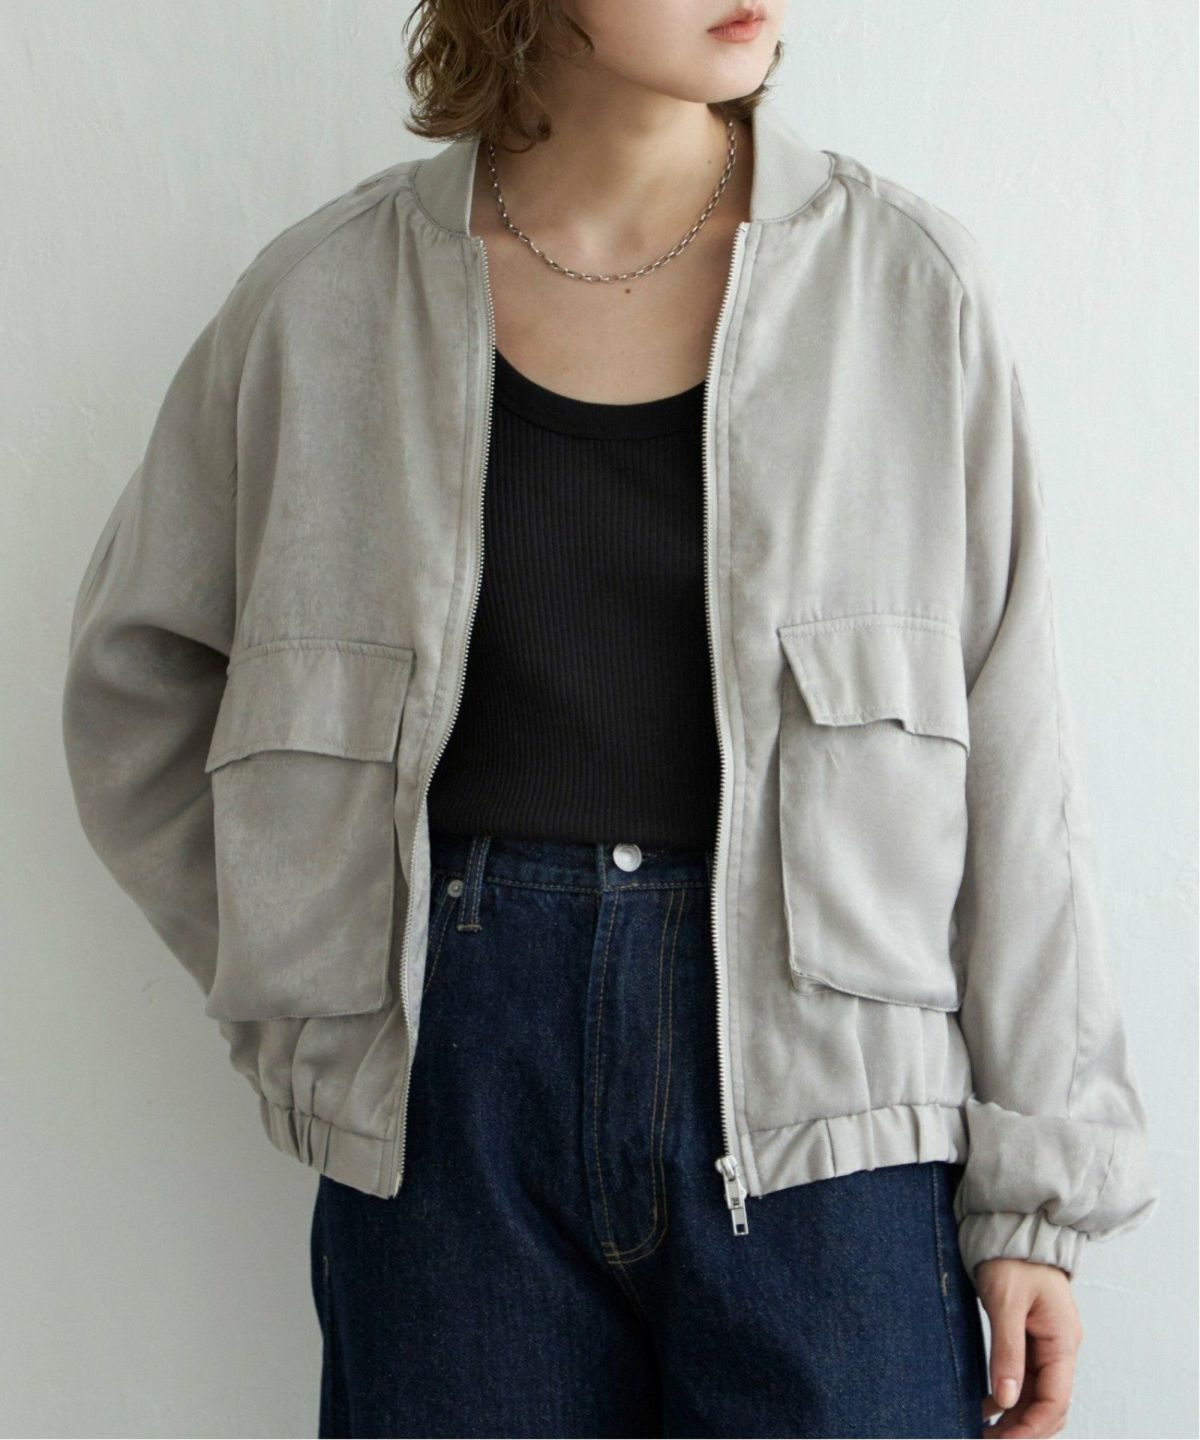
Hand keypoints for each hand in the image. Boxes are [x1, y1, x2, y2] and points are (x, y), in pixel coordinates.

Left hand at [976, 1257, 1081, 1436]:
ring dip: (1014, 1416)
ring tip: (983, 1430)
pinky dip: (1008, 1394)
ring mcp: (1046, 1343)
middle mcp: (1059, 1347)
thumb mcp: (1006, 1302)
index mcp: (1062, 1341)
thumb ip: (1008, 1351)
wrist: (1013, 1225)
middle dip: (1022, 1429)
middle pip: (1048, 1404)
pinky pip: (1025, 1376)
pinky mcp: (1030, 1336)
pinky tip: (986, 1404)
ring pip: (1036, 1393)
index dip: (1031, 1429)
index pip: (1054, 1401)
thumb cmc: (1012, 1257)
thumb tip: (1008, 1400)